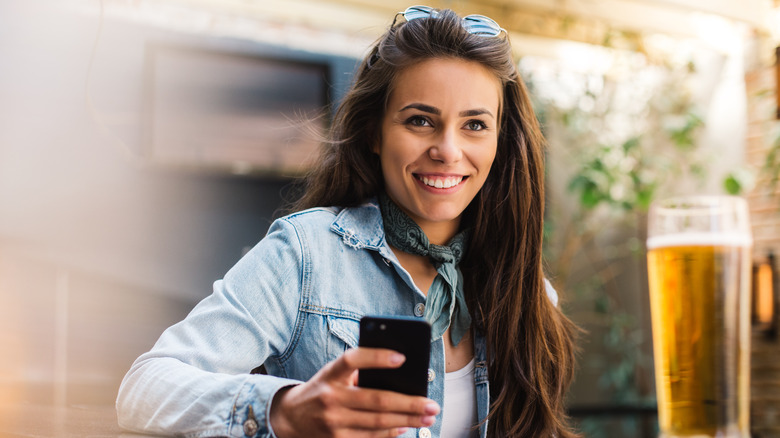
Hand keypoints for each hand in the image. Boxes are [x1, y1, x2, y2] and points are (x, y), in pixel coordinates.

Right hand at [269, 347, 439, 437]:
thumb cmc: (321, 390)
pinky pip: (371, 437)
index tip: (402, 357)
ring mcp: (333, 422)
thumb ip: (358, 373)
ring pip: (379, 422)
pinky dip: (391, 432)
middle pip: (377, 399)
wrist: (290, 419)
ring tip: (427, 416)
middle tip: (432, 404)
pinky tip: (405, 427)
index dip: (376, 357)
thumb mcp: (332, 375)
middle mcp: (330, 397)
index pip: (352, 360)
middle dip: (409, 403)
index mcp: (329, 374)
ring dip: (408, 420)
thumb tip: (399, 376)